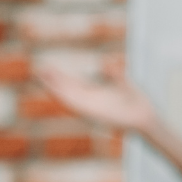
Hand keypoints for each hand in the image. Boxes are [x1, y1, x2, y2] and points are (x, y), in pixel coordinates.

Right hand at [37, 66, 160, 134]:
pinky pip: (74, 105)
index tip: (47, 69)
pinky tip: (54, 89)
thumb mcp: (124, 82)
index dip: (59, 78)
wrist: (145, 117)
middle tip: (36, 71)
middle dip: (51, 82)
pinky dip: (63, 97)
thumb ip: (114, 74)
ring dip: (52, 88)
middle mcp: (88, 102)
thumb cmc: (137, 103)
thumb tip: (106, 64)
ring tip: (40, 78)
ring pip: (65, 98)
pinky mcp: (92, 113)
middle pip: (65, 90)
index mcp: (94, 95)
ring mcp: (89, 108)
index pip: (72, 85)